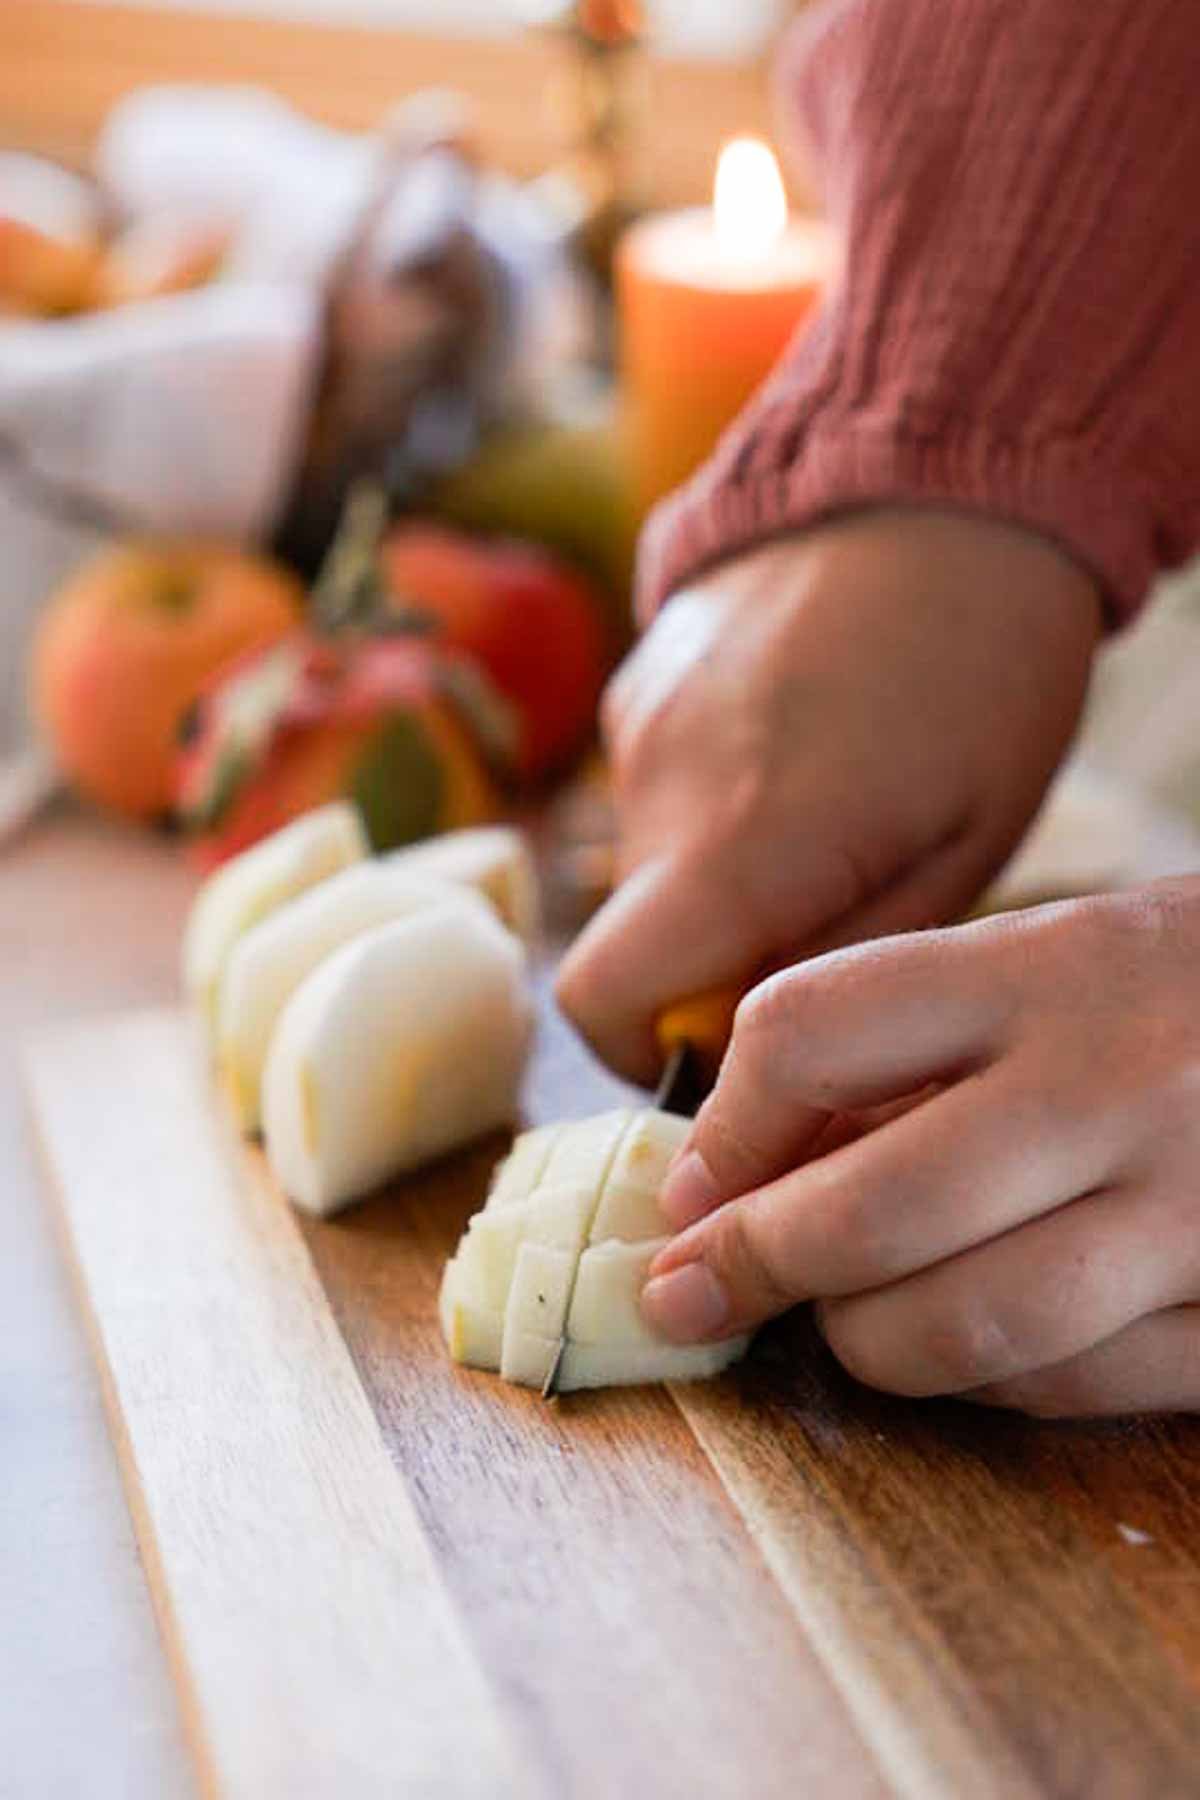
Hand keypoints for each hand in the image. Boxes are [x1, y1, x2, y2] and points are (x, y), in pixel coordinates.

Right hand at [556, 509, 1099, 1082]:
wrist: (941, 485)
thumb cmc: (984, 673)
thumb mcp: (960, 849)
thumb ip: (842, 961)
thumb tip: (760, 1045)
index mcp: (741, 843)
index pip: (602, 999)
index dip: (642, 1054)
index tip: (725, 1052)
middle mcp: (660, 785)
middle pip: (635, 940)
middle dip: (709, 967)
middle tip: (820, 923)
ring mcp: (639, 725)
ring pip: (649, 866)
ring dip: (716, 881)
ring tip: (821, 818)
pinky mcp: (640, 684)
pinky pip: (654, 790)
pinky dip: (706, 808)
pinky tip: (792, 752)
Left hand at [642, 884, 1199, 1417]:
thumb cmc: (1189, 986)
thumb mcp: (1061, 954)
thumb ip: (919, 1037)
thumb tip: (748, 1165)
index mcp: (1052, 966)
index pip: (811, 1032)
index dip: (722, 1128)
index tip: (693, 1184)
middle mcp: (1120, 1083)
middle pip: (871, 1209)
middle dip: (753, 1266)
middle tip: (694, 1291)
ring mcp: (1198, 1207)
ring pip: (969, 1328)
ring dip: (867, 1345)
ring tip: (838, 1325)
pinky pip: (1080, 1386)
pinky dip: (993, 1383)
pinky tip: (972, 1347)